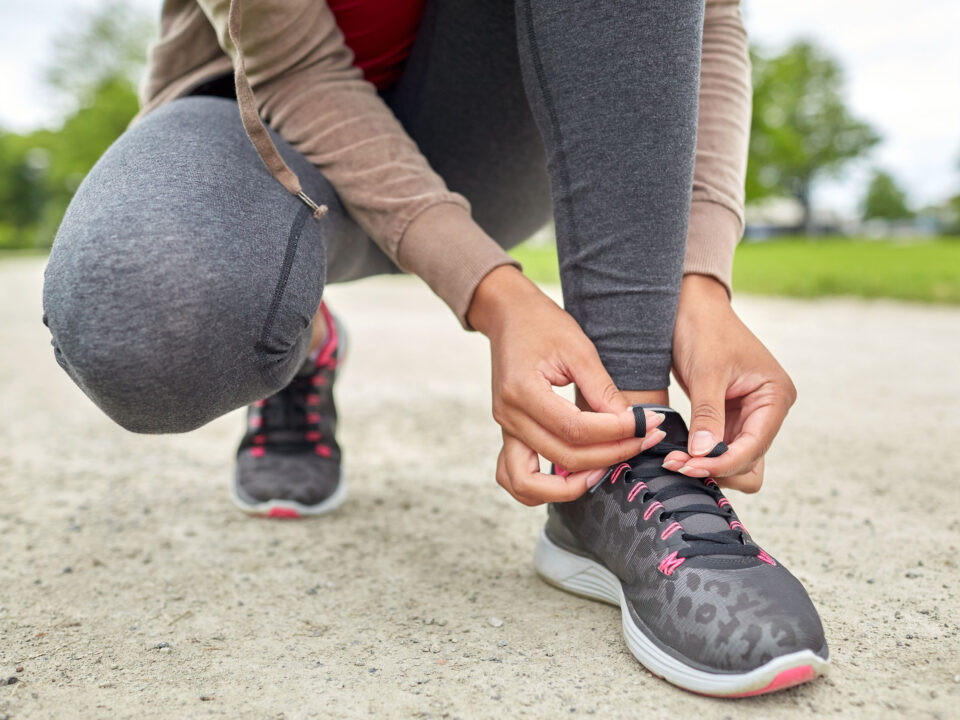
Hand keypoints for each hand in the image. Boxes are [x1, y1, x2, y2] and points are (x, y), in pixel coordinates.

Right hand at [467, 266, 665, 505]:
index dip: (615, 432)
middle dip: (610, 454)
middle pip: (562, 457)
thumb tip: (629, 423)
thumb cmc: (543, 324)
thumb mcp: (579, 348)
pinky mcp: (509, 434)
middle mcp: (509, 416)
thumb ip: (602, 389)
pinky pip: (514, 477)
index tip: (646, 423)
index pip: (575, 429)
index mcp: (522, 391)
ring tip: (606, 469)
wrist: (508, 314)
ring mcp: (505, 429)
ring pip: (529, 484)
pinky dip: (543, 488)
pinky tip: (576, 475)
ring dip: (570, 486)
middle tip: (643, 439)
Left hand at [666, 274, 796, 491]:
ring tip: (674, 460)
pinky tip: (677, 453)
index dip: (723, 461)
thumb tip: (704, 455)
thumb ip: (708, 415)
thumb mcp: (706, 372)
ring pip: (734, 460)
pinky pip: (719, 448)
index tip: (689, 466)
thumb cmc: (703, 330)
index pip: (754, 446)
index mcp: (775, 396)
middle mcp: (768, 410)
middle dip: (717, 467)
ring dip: (708, 465)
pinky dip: (701, 455)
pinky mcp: (728, 417)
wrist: (690, 307)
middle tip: (678, 464)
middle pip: (750, 462)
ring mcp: (749, 416)